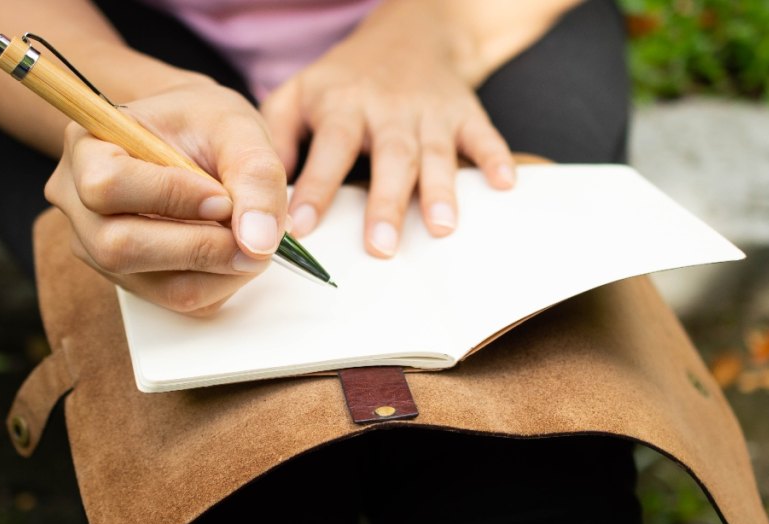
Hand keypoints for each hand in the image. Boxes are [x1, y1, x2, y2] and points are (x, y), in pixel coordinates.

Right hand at [45, 77, 287, 315]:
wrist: (195, 140)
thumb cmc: (206, 125)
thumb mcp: (237, 129)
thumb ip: (255, 175)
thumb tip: (259, 243)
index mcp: (88, 146)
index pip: (108, 185)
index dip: (170, 197)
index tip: (224, 197)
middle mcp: (79, 203)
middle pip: (119, 248)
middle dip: (199, 247)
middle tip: (254, 233)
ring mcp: (99, 248)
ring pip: (154, 286)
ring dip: (218, 269)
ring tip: (250, 237)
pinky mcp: (132, 279)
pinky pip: (177, 300)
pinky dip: (220, 282)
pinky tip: (234, 250)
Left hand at [260, 0, 514, 257]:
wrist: (410, 31)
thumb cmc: (344, 78)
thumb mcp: (297, 92)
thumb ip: (277, 138)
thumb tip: (265, 194)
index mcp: (341, 105)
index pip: (329, 149)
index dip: (317, 188)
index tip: (303, 227)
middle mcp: (387, 109)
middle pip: (388, 158)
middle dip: (385, 203)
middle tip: (381, 248)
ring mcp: (430, 111)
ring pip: (435, 152)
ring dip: (440, 190)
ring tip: (440, 227)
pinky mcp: (465, 112)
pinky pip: (484, 135)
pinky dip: (495, 158)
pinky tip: (504, 185)